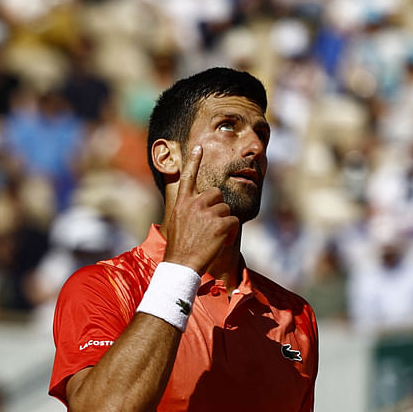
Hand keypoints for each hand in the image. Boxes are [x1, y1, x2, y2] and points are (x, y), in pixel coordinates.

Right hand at [163, 145, 238, 273]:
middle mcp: (194, 204)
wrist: (181, 264)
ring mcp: (207, 213)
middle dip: (217, 207)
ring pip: (226, 209)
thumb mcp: (178, 223)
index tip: (199, 147)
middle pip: (216, 193)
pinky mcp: (220, 224)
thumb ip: (189, 210)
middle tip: (210, 226)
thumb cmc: (181, 248)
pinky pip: (233, 221)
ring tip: (212, 238)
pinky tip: (220, 242)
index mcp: (182, 203)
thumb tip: (203, 207)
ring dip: (223, 223)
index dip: (194, 161)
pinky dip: (230, 232)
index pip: (188, 177)